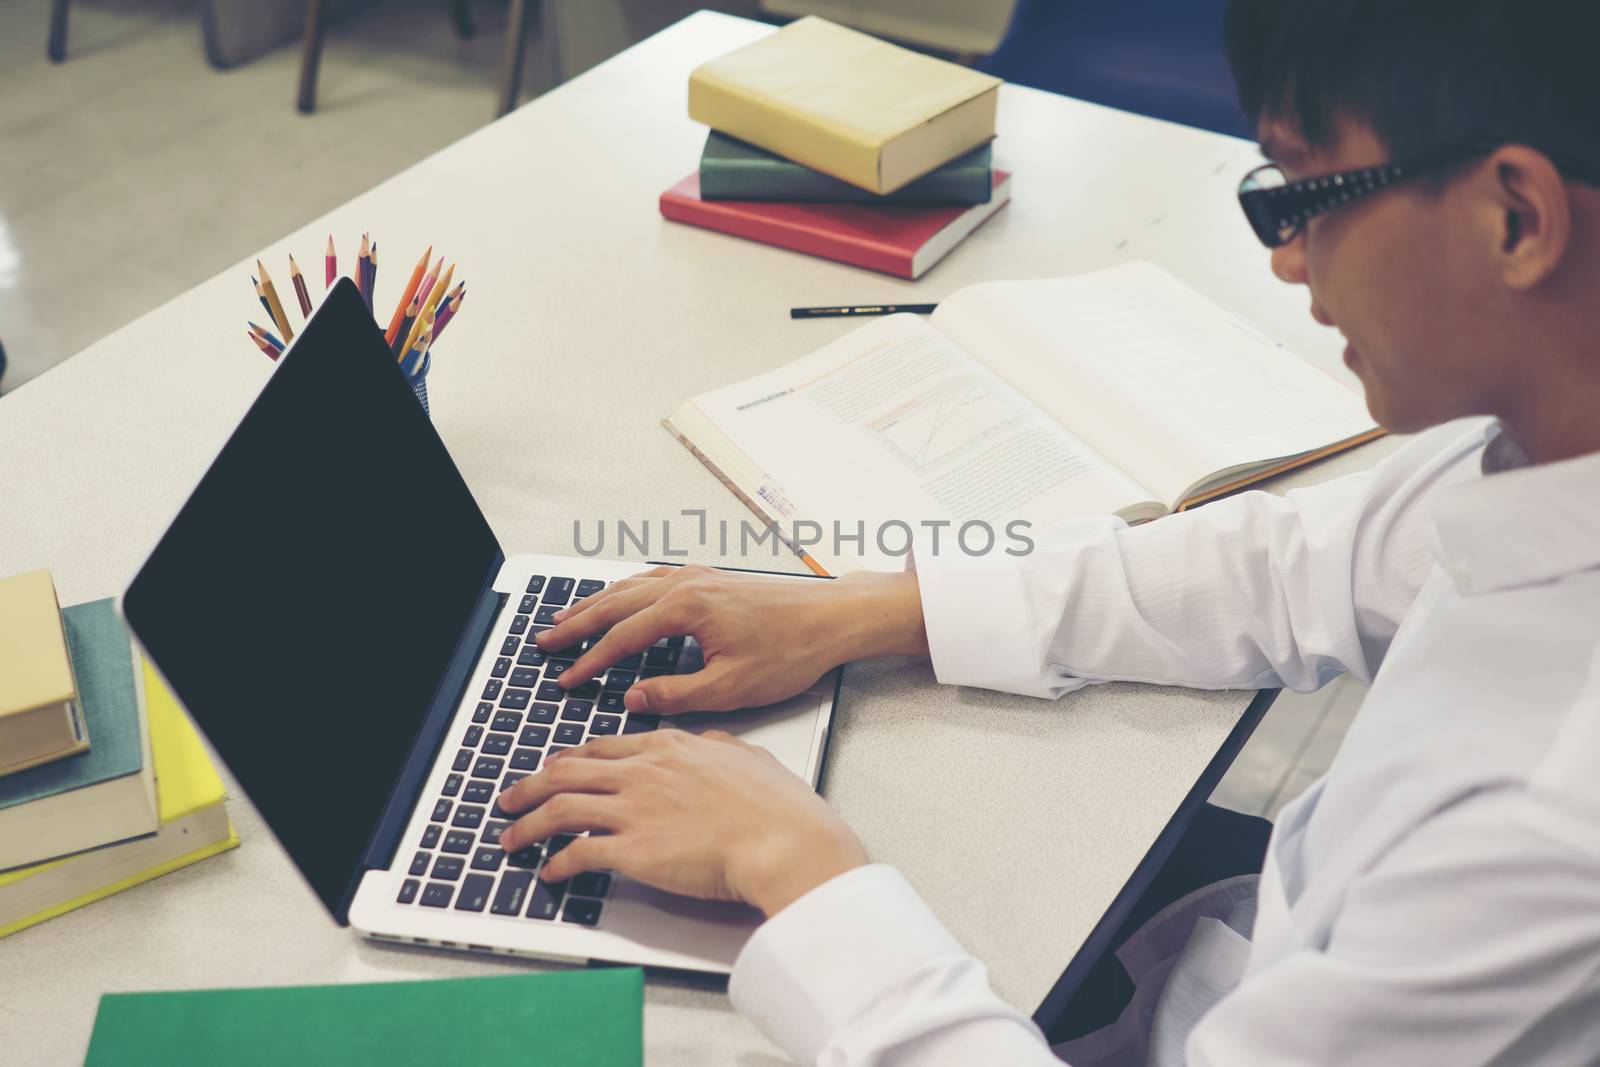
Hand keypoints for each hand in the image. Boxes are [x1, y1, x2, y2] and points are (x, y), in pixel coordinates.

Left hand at [496, 730, 867, 915]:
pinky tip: (547, 872)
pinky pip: (576, 853)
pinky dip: (554, 863)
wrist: (783, 840)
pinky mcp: (631, 850)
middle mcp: (643, 772)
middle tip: (511, 797)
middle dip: (530, 786)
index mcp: (670, 747)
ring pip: (558, 808)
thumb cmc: (778, 807)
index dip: (572, 759)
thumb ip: (723, 747)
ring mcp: (633, 809)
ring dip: (526, 824)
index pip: (604, 747)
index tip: (556, 768)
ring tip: (510, 838)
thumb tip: (714, 743)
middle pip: (567, 771)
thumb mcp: (750, 756)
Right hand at [535, 564, 927, 714]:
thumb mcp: (731, 688)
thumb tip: (634, 701)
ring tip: (567, 620)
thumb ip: (675, 695)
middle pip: (615, 603)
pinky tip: (620, 598)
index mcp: (686, 607)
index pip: (622, 638)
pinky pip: (653, 580)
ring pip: (631, 587)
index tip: (564, 678)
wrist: (834, 617)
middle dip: (576, 625)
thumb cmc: (792, 650)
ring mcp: (698, 576)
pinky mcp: (712, 579)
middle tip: (544, 642)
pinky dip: (626, 591)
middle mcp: (686, 583)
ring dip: (596, 604)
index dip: (589, 662)